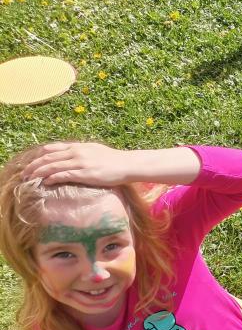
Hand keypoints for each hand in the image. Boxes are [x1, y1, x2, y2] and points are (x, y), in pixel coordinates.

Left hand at [18, 142, 135, 186]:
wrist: (127, 165)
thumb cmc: (114, 160)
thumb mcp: (94, 150)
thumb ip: (81, 151)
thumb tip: (71, 155)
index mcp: (77, 147)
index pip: (51, 149)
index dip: (39, 156)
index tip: (32, 163)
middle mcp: (76, 153)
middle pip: (48, 157)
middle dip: (34, 166)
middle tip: (26, 174)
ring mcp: (80, 163)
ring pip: (53, 166)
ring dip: (39, 173)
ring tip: (31, 179)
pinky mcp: (85, 174)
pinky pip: (64, 175)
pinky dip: (52, 178)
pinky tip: (46, 182)